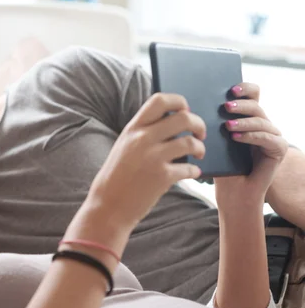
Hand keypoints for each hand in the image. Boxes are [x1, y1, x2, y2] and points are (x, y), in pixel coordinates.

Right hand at [88, 93, 205, 230]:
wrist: (107, 207)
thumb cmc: (115, 179)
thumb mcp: (123, 147)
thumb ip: (142, 134)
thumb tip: (170, 125)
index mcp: (132, 129)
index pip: (160, 100)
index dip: (179, 102)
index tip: (185, 111)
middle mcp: (142, 139)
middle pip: (184, 118)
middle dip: (198, 124)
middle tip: (200, 133)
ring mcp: (153, 157)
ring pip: (190, 141)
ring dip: (200, 147)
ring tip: (199, 154)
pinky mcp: (162, 176)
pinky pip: (189, 167)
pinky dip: (195, 170)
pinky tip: (192, 173)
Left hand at [214, 83, 287, 206]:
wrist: (232, 194)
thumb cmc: (221, 168)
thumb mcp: (214, 143)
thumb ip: (212, 125)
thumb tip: (197, 107)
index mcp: (247, 119)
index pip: (253, 95)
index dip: (245, 88)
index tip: (230, 89)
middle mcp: (262, 125)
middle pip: (256, 105)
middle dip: (241, 104)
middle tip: (225, 106)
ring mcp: (272, 136)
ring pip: (261, 121)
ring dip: (244, 121)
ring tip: (227, 126)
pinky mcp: (278, 150)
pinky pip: (269, 138)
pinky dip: (252, 136)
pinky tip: (236, 138)